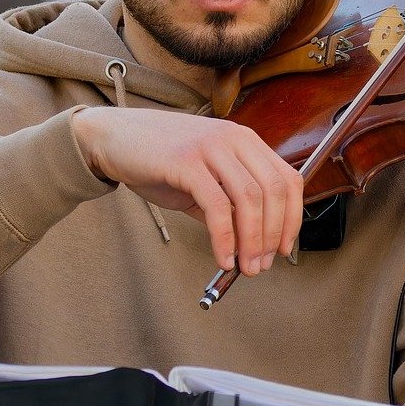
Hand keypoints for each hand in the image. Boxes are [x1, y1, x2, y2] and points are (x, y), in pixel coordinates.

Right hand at [72, 107, 302, 276]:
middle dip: (273, 235)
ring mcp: (210, 147)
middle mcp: (233, 139)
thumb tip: (250, 244)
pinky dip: (224, 237)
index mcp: (244, 140)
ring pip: (249, 199)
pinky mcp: (186, 161)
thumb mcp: (202, 177)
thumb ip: (227, 204)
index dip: (292, 218)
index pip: (288, 179)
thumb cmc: (157, 158)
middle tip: (261, 265)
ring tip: (245, 267)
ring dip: (252, 240)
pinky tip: (222, 256)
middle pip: (273, 191)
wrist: (112, 138)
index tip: (283, 248)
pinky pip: (216, 206)